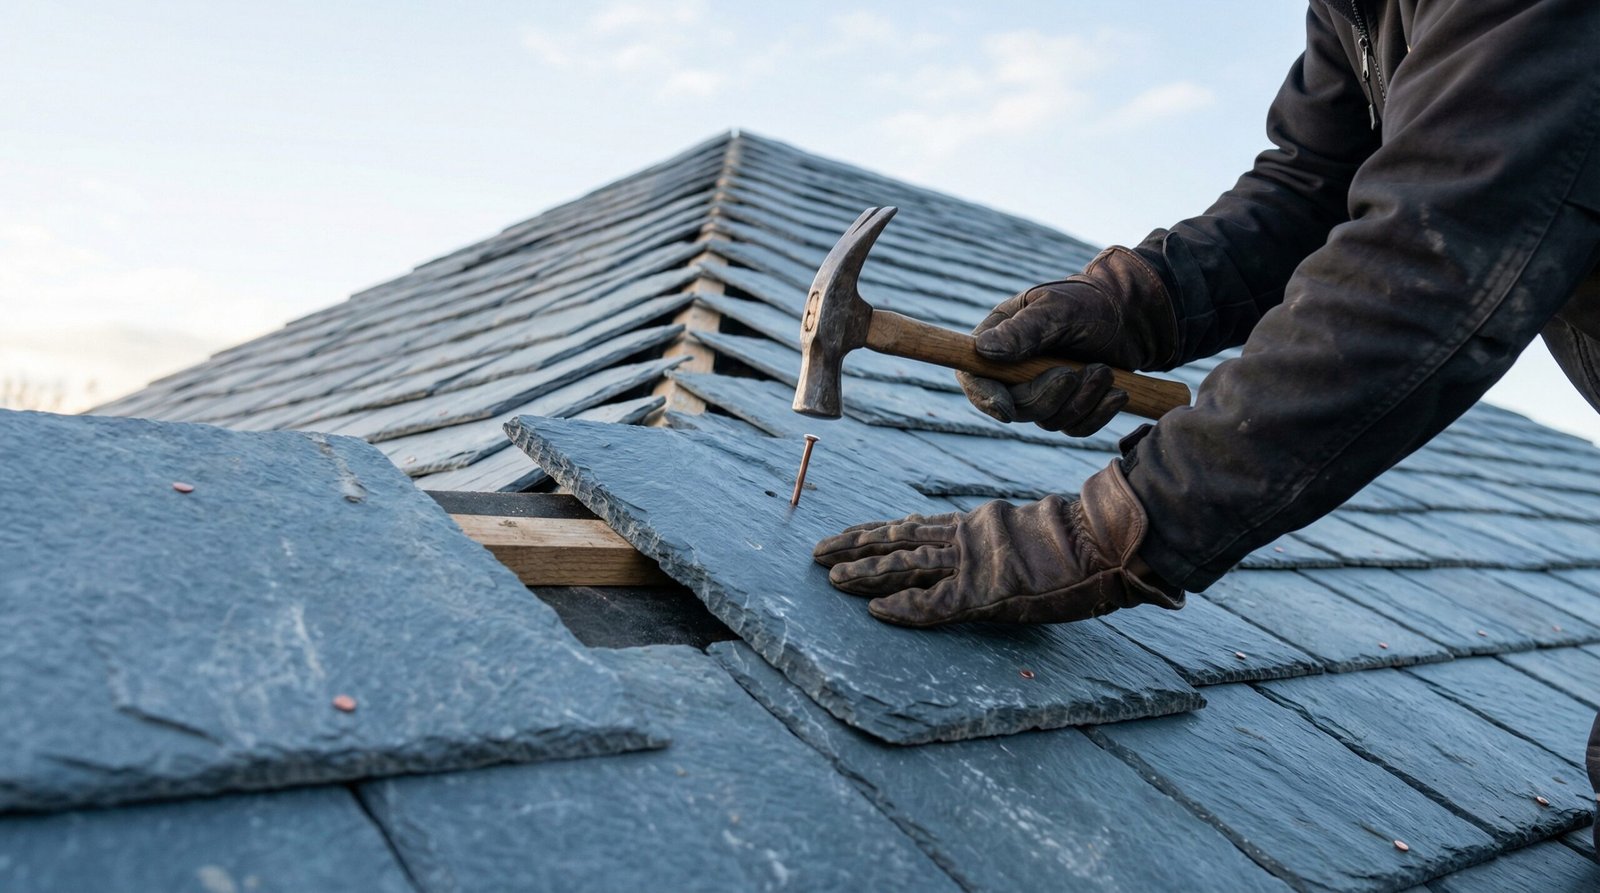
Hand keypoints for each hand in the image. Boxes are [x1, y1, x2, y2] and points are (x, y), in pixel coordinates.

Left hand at [812, 463, 1182, 626]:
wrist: (1107, 541)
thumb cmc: (1081, 545)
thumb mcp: (1031, 535)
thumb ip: (1004, 543)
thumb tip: (994, 553)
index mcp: (977, 525)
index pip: (916, 528)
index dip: (880, 534)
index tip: (852, 537)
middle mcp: (967, 538)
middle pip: (898, 540)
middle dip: (855, 547)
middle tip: (819, 553)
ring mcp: (973, 562)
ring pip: (906, 564)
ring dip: (866, 573)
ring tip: (832, 578)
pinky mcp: (984, 591)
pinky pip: (935, 603)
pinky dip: (905, 607)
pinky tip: (875, 611)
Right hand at [959, 246, 1177, 436]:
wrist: (1132, 318)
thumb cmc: (1091, 303)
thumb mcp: (1058, 309)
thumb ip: (1023, 330)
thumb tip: (984, 351)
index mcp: (999, 339)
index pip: (974, 377)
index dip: (985, 397)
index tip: (1007, 410)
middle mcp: (1014, 370)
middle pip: (1014, 407)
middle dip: (1048, 396)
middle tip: (1076, 373)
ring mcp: (1040, 391)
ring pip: (1048, 421)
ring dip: (1081, 401)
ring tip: (1105, 371)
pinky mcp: (1067, 406)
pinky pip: (1074, 427)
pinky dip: (1096, 413)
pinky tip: (1116, 392)